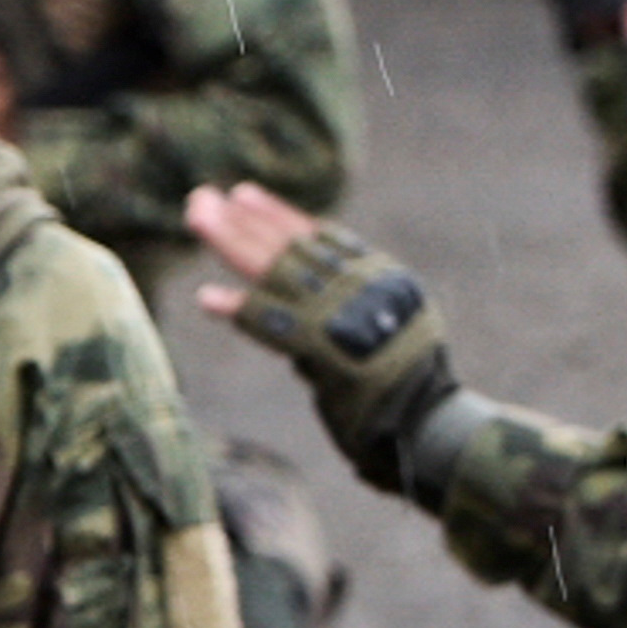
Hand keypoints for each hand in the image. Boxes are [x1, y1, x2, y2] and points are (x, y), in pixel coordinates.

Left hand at [185, 188, 463, 500]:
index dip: (278, 216)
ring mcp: (347, 315)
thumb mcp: (381, 330)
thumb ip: (336, 306)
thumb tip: (272, 295)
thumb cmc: (401, 390)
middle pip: (293, 246)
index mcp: (384, 277)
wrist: (430, 431)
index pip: (323, 236)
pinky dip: (241, 310)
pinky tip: (208, 299)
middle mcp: (367, 287)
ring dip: (231, 243)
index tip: (243, 196)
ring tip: (196, 219)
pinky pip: (275, 324)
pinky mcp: (329, 352)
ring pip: (278, 270)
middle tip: (200, 200)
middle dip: (242, 222)